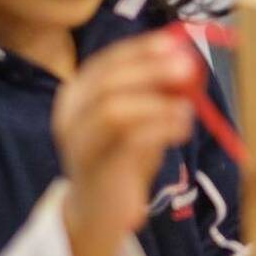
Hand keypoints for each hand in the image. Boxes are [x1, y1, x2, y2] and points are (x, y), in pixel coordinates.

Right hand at [53, 31, 197, 255]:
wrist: (98, 212)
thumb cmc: (120, 158)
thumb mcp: (138, 118)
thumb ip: (155, 92)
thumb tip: (186, 61)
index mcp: (75, 95)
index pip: (104, 62)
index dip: (139, 51)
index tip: (172, 43)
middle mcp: (69, 115)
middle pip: (107, 82)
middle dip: (150, 70)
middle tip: (187, 68)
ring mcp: (77, 143)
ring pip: (113, 110)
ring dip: (157, 104)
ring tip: (187, 108)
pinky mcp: (94, 170)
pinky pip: (126, 141)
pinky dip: (160, 129)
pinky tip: (181, 129)